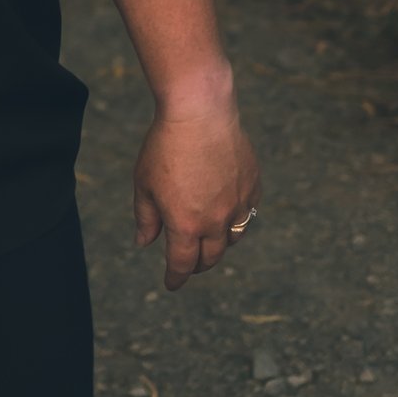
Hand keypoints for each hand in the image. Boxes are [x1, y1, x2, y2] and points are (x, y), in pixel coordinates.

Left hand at [133, 95, 260, 287]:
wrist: (200, 112)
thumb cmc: (165, 146)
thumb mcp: (144, 183)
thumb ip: (146, 218)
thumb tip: (144, 243)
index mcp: (185, 225)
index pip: (183, 264)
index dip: (176, 278)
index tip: (172, 283)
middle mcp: (215, 221)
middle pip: (211, 257)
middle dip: (197, 265)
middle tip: (189, 265)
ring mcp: (238, 204)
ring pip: (233, 238)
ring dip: (219, 245)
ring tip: (209, 240)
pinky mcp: (252, 186)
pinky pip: (247, 213)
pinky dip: (236, 219)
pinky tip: (227, 212)